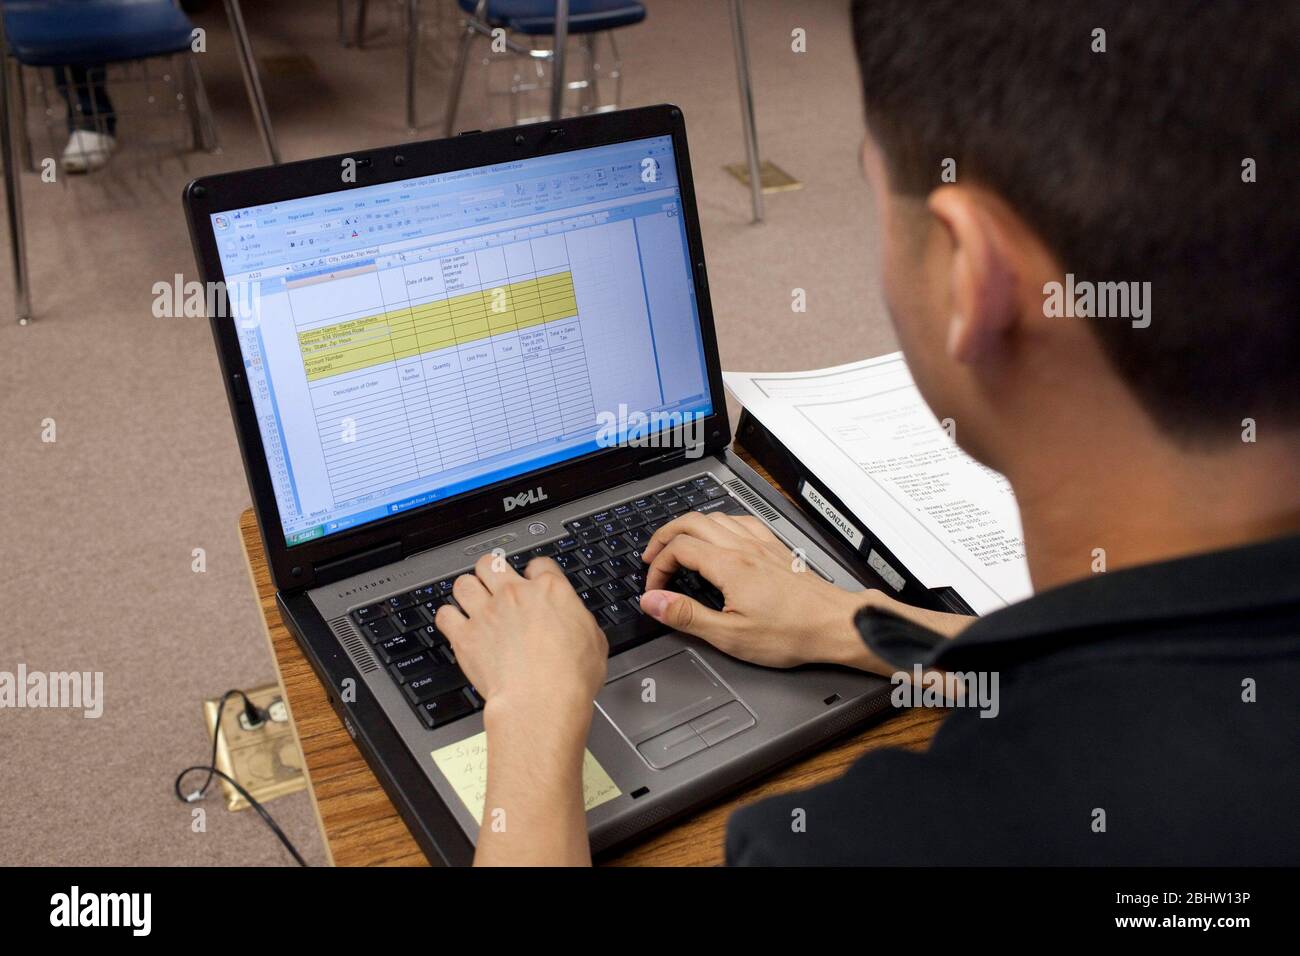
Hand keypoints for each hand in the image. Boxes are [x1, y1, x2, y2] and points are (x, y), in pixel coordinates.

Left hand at [435, 553, 608, 731]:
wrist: (541, 700)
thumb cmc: (570, 677)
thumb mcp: (594, 641)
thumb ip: (579, 621)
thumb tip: (576, 622)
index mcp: (550, 591)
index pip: (538, 564)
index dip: (535, 572)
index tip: (533, 582)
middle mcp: (514, 595)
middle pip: (492, 563)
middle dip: (492, 571)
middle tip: (495, 584)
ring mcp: (487, 613)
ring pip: (464, 583)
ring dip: (468, 591)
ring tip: (472, 602)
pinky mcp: (465, 636)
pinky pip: (444, 615)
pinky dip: (448, 619)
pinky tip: (456, 625)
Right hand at [640, 512, 971, 672]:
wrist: (834, 625)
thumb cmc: (791, 633)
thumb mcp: (730, 635)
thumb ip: (687, 616)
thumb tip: (653, 602)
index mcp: (728, 565)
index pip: (678, 548)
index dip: (657, 567)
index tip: (654, 590)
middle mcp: (743, 546)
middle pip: (691, 521)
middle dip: (664, 536)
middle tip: (651, 557)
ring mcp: (760, 543)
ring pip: (714, 516)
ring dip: (688, 527)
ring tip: (676, 545)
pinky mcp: (774, 547)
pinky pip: (739, 520)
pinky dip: (718, 524)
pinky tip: (718, 537)